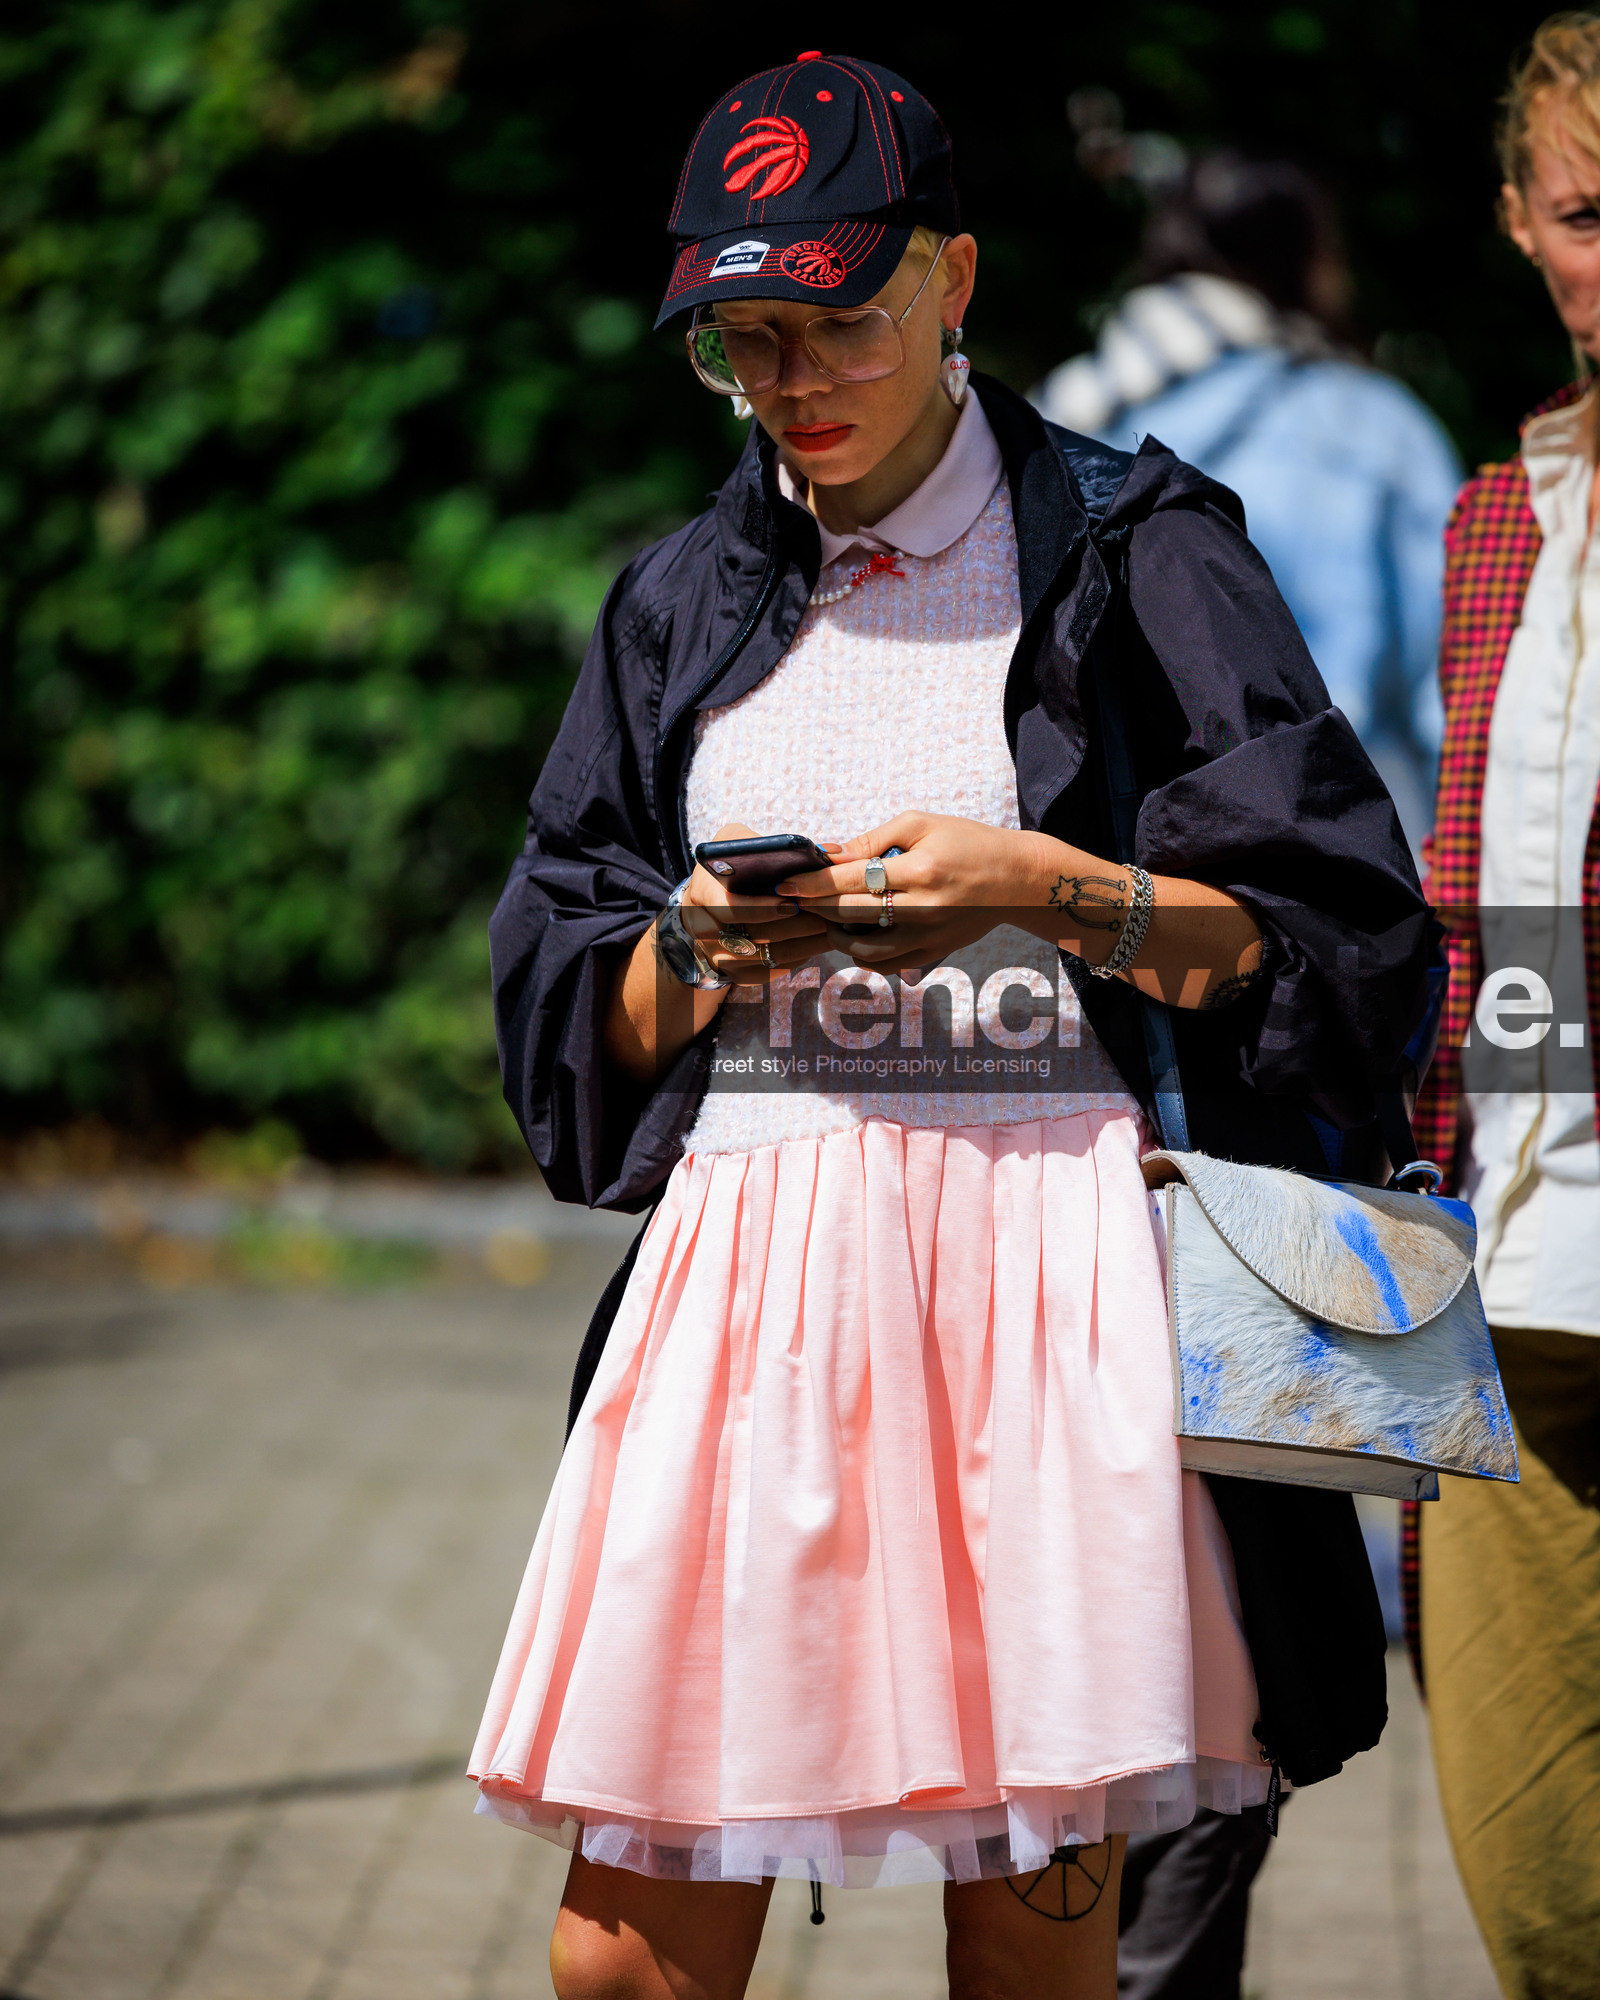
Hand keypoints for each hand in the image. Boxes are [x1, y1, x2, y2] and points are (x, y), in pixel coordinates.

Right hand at [677, 823, 831, 982]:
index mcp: (702, 894)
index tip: (794, 903)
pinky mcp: (732, 973)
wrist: (704, 904)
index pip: (731, 908)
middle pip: (755, 936)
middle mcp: (704, 929)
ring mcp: (717, 956)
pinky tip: (817, 943)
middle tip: (826, 914)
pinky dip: (796, 959)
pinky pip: (769, 972)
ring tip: (831, 927)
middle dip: (795, 926)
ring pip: (767, 956)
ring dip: (804, 944)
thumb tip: (813, 851)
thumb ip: (759, 843)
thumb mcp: (732, 842)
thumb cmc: (726, 869)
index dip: (763, 908)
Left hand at [773, 811, 1044, 968]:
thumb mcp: (922, 825)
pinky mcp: (933, 954)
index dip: (813, 884)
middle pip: (851, 915)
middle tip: (794, 900)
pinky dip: (862, 954)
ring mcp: (929, 937)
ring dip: (835, 935)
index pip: (852, 880)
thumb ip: (873, 841)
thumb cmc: (967, 842)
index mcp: (921, 870)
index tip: (785, 884)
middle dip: (815, 908)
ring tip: (826, 919)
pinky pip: (886, 965)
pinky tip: (853, 936)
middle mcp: (924, 908)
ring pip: (864, 949)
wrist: (1016, 880)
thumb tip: (829, 856)